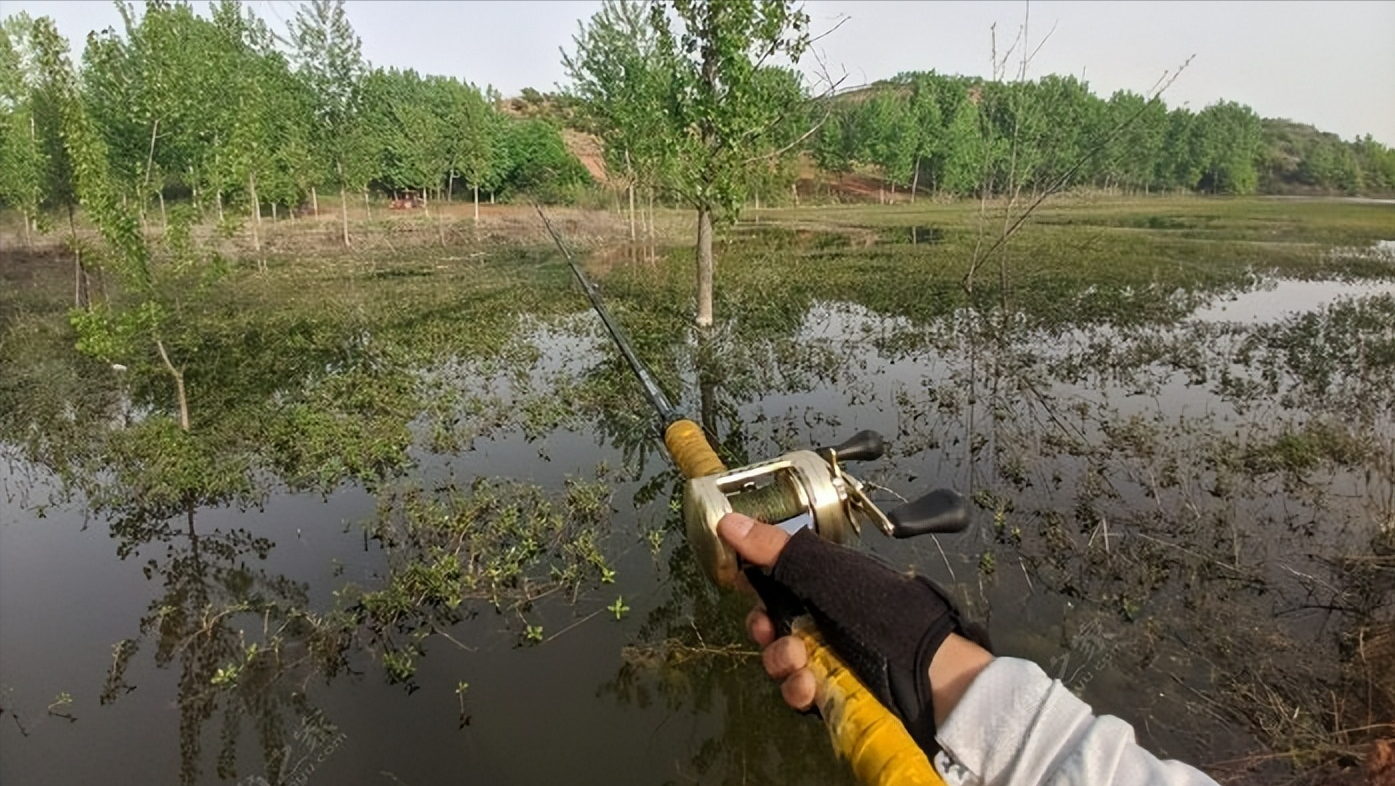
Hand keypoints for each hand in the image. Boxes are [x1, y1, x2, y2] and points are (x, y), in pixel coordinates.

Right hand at [715, 511, 994, 748]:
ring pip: (781, 663)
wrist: (927, 669)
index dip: (756, 591)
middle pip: (772, 626)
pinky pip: (799, 694)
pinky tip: (810, 688)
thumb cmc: (880, 610)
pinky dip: (798, 691)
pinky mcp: (833, 694)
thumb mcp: (824, 571)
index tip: (747, 592)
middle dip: (765, 631)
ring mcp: (829, 659)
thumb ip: (774, 550)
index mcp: (825, 585)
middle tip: (772, 633)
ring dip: (781, 663)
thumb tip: (726, 520)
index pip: (775, 585)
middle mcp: (825, 619)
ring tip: (801, 665)